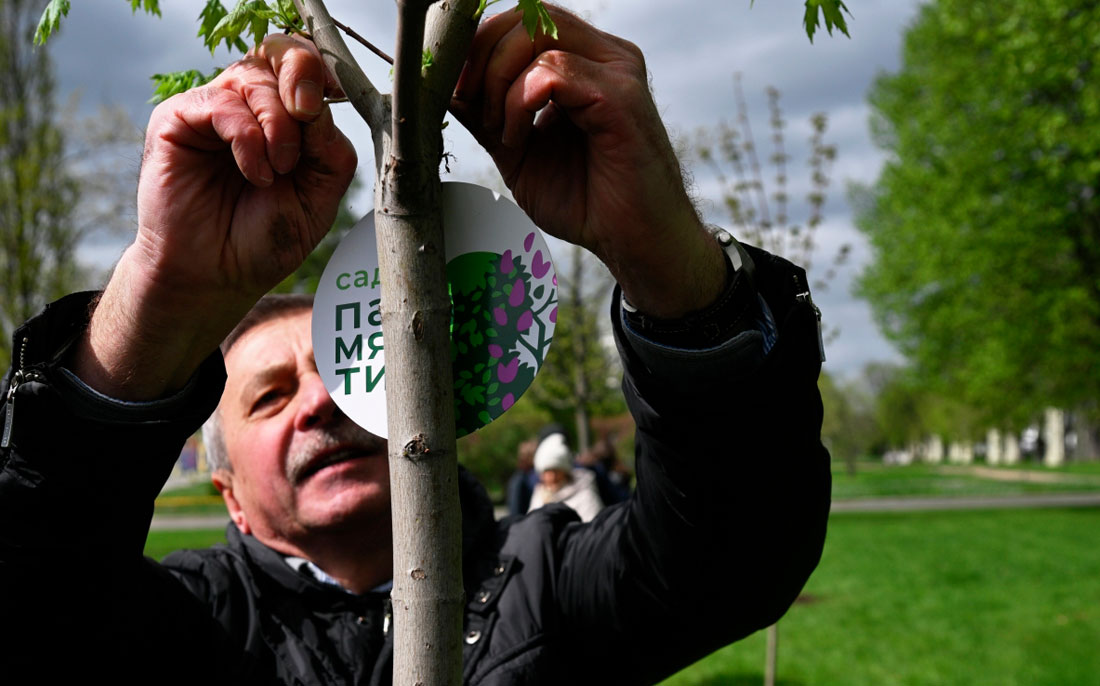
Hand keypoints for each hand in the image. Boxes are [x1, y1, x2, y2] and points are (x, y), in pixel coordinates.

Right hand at [74, 35, 356, 399]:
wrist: (217, 275)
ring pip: (253, 78)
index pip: (305, 66)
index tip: (333, 96)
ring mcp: (212, 110)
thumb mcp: (319, 196)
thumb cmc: (265, 238)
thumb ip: (329, 149)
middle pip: (278, 53)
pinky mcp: (177, 121)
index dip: (322, 72)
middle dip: (302, 77)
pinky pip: (222, 105)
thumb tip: (321, 102)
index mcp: (285, 117)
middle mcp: (247, 106)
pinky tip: (256, 174)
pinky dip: (248, 139)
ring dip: (278, 124)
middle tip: (306, 117)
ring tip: (278, 171)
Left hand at [452, 5, 724, 317]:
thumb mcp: (519, 152)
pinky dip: (519, 103)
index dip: (480, 47)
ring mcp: (617, 72)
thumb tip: (446, 86)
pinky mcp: (620, 97)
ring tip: (503, 135)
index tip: (458, 92)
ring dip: (499, 86)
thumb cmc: (587, 202)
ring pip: (536, 37)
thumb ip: (488, 116)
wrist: (634, 243)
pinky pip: (551, 72)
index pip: (524, 22)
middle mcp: (606, 57)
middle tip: (471, 108)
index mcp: (586, 62)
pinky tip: (519, 139)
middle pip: (527, 18)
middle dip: (481, 58)